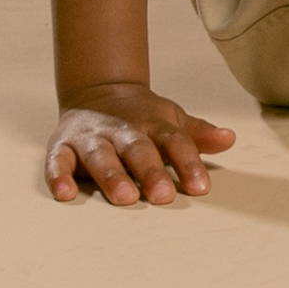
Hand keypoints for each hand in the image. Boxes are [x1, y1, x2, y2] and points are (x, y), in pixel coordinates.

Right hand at [46, 83, 234, 205]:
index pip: (174, 141)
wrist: (99, 90)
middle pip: (138, 149)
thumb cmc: (142, 117)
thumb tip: (229, 139)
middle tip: (163, 196)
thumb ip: (197, 133)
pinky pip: (58, 161)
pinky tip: (66, 194)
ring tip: (124, 197)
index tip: (201, 188)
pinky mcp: (63, 146)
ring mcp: (92, 136)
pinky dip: (60, 176)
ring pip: (101, 155)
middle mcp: (122, 129)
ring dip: (112, 176)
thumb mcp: (171, 120)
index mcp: (152, 123)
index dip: (188, 163)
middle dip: (151, 172)